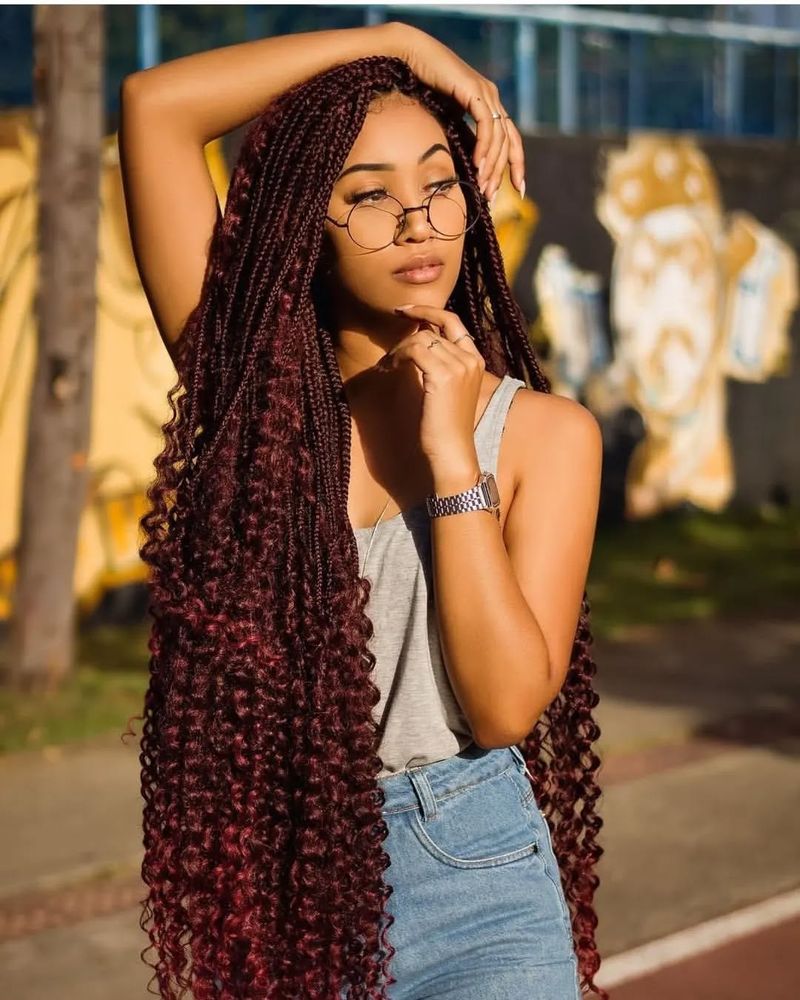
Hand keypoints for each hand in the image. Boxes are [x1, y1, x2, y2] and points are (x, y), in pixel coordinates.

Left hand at [379, 303, 485, 474]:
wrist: (452, 454)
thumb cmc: (446, 428)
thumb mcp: (447, 391)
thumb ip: (439, 365)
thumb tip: (417, 341)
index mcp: (476, 360)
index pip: (453, 321)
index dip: (428, 310)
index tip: (404, 310)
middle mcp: (471, 359)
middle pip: (432, 330)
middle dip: (406, 336)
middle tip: (388, 351)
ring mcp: (460, 366)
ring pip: (422, 338)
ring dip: (398, 349)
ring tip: (387, 367)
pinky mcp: (444, 375)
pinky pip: (415, 350)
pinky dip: (398, 356)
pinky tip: (389, 370)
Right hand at [388, 22, 524, 201]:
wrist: (412, 55)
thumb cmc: (422, 84)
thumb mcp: (446, 116)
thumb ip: (459, 133)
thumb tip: (462, 163)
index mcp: (489, 104)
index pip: (511, 139)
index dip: (516, 165)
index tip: (519, 189)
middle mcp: (492, 97)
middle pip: (508, 143)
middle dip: (501, 174)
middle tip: (492, 198)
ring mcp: (486, 92)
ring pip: (498, 138)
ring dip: (491, 166)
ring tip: (483, 188)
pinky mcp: (475, 90)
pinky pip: (486, 125)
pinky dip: (484, 147)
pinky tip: (478, 165)